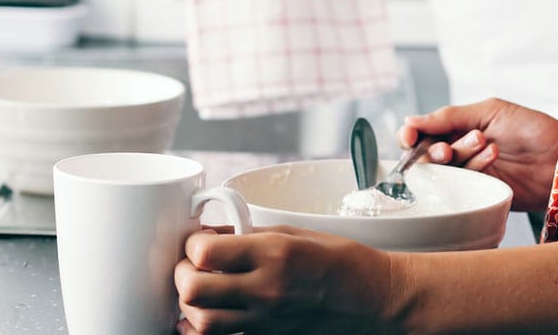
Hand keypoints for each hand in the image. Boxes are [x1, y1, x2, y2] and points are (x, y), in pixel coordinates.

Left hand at [175, 225, 401, 334]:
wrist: (375, 301)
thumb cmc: (342, 262)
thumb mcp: (295, 233)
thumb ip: (249, 236)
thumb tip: (211, 235)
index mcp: (273, 254)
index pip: (204, 252)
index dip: (192, 245)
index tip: (198, 242)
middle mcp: (266, 290)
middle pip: (194, 291)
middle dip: (182, 276)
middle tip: (189, 267)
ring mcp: (267, 322)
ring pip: (202, 324)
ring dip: (190, 307)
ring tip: (198, 293)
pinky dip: (205, 333)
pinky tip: (207, 320)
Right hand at [399, 99, 557, 213]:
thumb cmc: (530, 128)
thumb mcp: (488, 111)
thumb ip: (449, 116)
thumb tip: (411, 120)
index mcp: (458, 128)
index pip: (421, 132)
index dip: (409, 135)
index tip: (408, 136)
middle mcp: (459, 151)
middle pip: (426, 155)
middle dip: (432, 150)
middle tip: (446, 149)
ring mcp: (469, 173)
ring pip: (444, 170)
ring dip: (459, 154)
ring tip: (484, 142)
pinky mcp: (481, 193)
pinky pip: (464, 183)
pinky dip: (475, 167)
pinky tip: (493, 155)